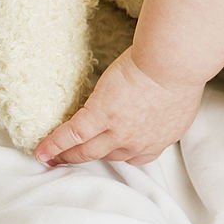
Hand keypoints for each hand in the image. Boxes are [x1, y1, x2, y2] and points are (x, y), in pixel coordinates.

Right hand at [34, 45, 204, 165]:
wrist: (174, 64)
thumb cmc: (181, 70)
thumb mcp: (176, 98)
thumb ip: (162, 108)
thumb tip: (154, 101)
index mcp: (162, 136)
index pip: (137, 155)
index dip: (121, 154)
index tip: (110, 152)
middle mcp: (140, 140)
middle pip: (110, 156)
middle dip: (90, 158)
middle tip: (73, 160)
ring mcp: (119, 130)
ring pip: (88, 150)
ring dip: (69, 156)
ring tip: (53, 158)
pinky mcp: (101, 115)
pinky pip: (73, 135)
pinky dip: (55, 145)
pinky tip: (42, 150)